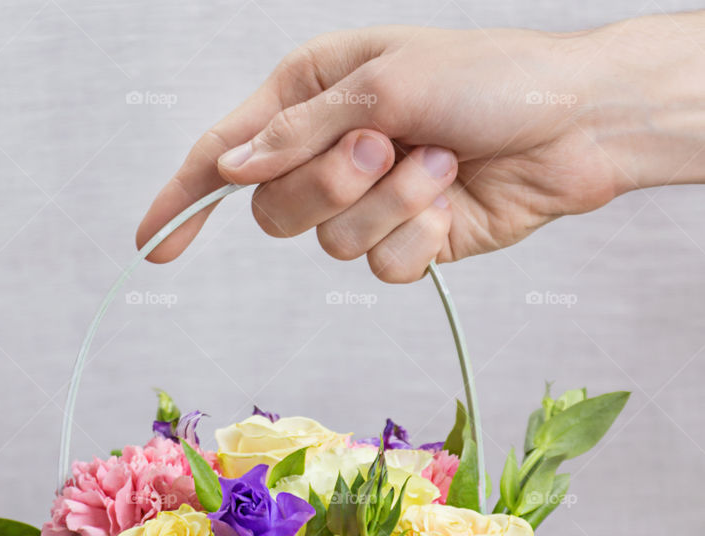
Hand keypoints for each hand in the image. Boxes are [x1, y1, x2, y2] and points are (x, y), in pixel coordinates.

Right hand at [138, 17, 704, 280]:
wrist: (573, 126)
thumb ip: (300, 132)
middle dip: (330, 185)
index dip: (184, 200)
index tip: (150, 243)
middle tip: (385, 144)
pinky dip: (419, 237)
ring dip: (389, 206)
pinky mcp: (407, 245)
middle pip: (273, 211)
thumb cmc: (488, 79)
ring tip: (439, 163)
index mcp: (311, 95)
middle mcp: (331, 151)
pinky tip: (453, 201)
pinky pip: (381, 268)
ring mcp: (369, 203)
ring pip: (331, 246)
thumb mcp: (384, 82)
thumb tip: (230, 168)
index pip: (227, 154)